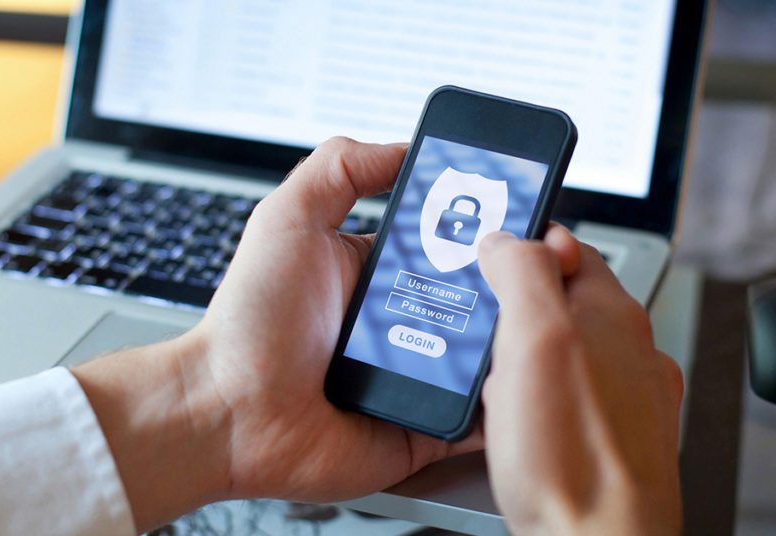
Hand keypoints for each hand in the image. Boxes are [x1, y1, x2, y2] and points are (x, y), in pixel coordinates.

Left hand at [78, 138, 579, 529]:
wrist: (227, 412)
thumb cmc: (248, 324)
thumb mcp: (286, 220)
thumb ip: (338, 170)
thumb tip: (401, 145)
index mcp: (378, 274)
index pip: (452, 243)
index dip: (491, 228)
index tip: (527, 212)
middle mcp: (402, 323)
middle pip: (484, 297)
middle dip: (519, 281)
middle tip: (548, 266)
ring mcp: (416, 378)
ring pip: (492, 355)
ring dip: (521, 337)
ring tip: (547, 317)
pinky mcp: (422, 428)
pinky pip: (479, 417)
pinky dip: (507, 404)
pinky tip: (532, 381)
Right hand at [478, 233, 683, 534]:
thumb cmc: (573, 460)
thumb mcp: (535, 340)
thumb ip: (524, 273)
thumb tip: (507, 237)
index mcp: (613, 312)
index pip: (568, 247)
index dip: (522, 249)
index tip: (487, 263)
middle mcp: (629, 350)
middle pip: (562, 302)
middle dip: (514, 313)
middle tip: (483, 336)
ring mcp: (626, 396)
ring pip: (563, 353)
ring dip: (523, 360)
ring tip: (496, 386)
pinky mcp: (612, 436)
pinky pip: (565, 399)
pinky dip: (537, 401)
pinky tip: (518, 422)